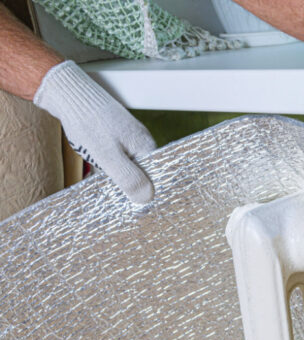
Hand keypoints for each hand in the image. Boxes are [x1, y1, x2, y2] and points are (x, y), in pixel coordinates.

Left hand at [33, 61, 155, 203]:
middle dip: (130, 185)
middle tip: (114, 192)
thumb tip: (147, 198)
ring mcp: (131, 138)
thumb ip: (128, 178)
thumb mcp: (108, 157)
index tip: (135, 205)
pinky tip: (99, 165)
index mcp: (146, 148)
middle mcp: (143, 142)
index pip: (156, 178)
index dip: (146, 193)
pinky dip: (111, 165)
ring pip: (131, 166)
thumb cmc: (89, 124)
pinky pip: (121, 158)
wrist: (71, 96)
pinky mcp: (118, 136)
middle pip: (144, 174)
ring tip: (103, 174)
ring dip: (118, 175)